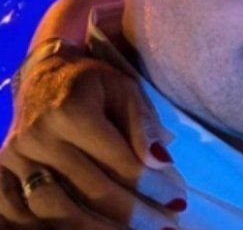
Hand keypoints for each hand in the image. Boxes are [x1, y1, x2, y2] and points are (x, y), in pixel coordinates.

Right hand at [0, 52, 184, 228]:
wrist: (43, 76)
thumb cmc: (93, 83)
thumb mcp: (125, 90)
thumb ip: (142, 126)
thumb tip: (161, 162)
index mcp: (71, 113)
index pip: (120, 163)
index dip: (152, 187)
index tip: (178, 201)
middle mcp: (38, 138)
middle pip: (92, 191)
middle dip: (135, 215)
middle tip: (167, 228)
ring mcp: (15, 159)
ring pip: (56, 210)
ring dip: (99, 229)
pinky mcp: (1, 173)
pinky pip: (20, 214)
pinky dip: (52, 229)